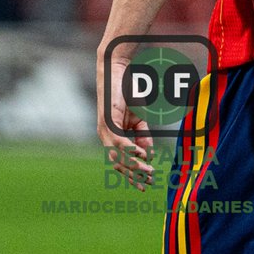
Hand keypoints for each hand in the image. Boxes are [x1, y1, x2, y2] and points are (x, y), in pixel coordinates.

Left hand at [97, 55, 155, 190]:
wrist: (118, 69)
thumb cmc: (127, 92)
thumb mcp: (139, 118)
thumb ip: (142, 136)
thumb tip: (148, 155)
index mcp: (112, 136)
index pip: (120, 161)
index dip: (133, 174)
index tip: (146, 183)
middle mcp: (105, 135)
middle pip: (118, 162)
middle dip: (134, 175)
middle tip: (148, 183)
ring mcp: (105, 129)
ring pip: (118, 155)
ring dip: (134, 165)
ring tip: (148, 172)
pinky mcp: (107, 120)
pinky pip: (119, 141)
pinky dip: (131, 150)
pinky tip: (142, 156)